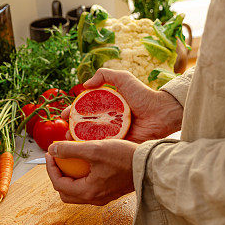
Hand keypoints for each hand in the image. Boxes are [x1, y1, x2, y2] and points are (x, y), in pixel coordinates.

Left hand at [46, 139, 136, 204]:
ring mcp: (102, 197)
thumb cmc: (125, 158)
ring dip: (70, 177)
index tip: (50, 154)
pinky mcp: (110, 192)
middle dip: (57, 175)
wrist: (150, 165)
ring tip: (70, 160)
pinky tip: (86, 163)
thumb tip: (52, 149)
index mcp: (88, 192)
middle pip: (65, 192)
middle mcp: (94, 199)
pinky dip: (81, 177)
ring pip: (77, 192)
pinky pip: (89, 188)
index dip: (50, 168)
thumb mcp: (95, 149)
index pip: (58, 183)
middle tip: (57, 159)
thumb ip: (71, 149)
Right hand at [62, 69, 183, 142]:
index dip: (72, 112)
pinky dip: (92, 148)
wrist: (161, 112)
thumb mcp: (123, 78)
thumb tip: (85, 84)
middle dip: (72, 129)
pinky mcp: (120, 144)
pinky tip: (83, 149)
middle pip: (84, 125)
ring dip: (78, 141)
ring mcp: (113, 133)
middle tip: (65, 132)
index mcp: (107, 106)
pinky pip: (104, 147)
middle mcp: (108, 120)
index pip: (84, 109)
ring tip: (70, 141)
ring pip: (91, 138)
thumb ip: (104, 75)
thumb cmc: (144, 95)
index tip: (63, 115)